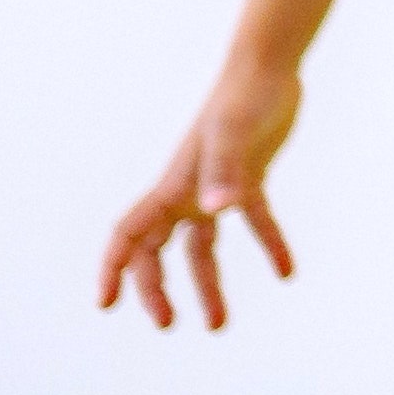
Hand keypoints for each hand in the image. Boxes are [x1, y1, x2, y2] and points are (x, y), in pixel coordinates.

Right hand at [99, 61, 304, 329]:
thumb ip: (226, 172)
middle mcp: (186, 192)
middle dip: (156, 289)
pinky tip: (287, 271)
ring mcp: (216, 187)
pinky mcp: (249, 180)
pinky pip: (255, 222)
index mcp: (171, 187)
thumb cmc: (243, 98)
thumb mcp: (234, 135)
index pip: (129, 235)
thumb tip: (215, 212)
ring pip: (201, 248)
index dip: (113, 269)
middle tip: (169, 324)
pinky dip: (269, 245)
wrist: (268, 69)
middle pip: (157, 251)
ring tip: (217, 324)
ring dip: (207, 285)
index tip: (106, 305)